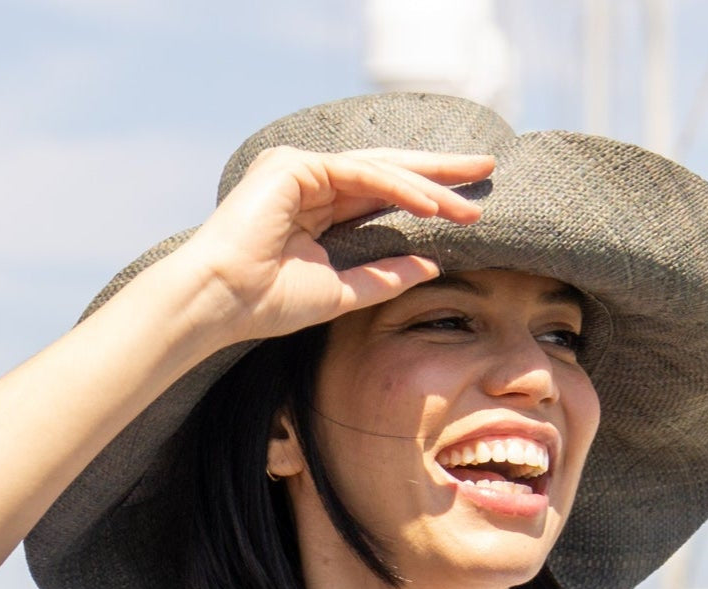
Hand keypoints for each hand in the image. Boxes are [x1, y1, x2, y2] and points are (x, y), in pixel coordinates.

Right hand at [177, 145, 494, 344]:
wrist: (222, 303)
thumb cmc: (267, 304)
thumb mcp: (341, 292)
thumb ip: (384, 276)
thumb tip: (432, 265)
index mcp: (317, 205)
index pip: (383, 192)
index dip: (428, 195)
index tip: (469, 206)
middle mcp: (309, 179)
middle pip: (387, 169)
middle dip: (438, 171)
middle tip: (486, 170)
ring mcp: (300, 168)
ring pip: (379, 169)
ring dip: (426, 186)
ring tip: (466, 202)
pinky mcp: (295, 166)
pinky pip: (360, 173)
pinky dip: (398, 188)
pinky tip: (430, 205)